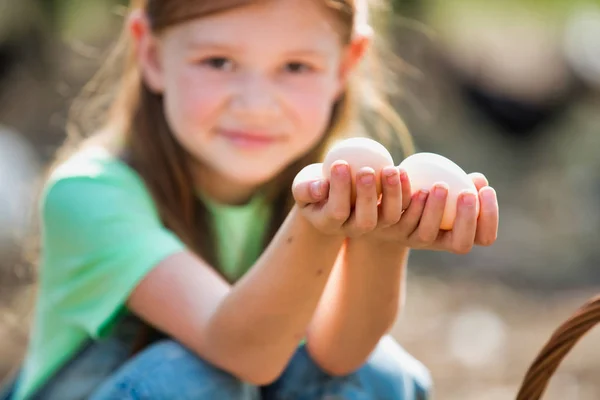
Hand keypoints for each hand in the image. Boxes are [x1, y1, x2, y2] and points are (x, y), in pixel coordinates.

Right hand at [292, 161, 406, 237]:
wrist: (331, 197)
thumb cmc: (312, 187)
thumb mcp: (302, 187)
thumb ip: (306, 189)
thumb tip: (320, 187)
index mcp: (330, 224)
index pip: (337, 211)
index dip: (339, 190)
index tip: (340, 163)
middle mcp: (353, 229)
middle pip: (365, 220)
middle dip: (367, 196)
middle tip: (366, 170)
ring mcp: (374, 225)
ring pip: (389, 217)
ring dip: (393, 194)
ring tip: (390, 169)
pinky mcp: (388, 215)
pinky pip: (403, 207)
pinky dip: (405, 191)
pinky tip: (403, 170)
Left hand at [372, 171, 498, 253]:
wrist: (377, 205)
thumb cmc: (419, 194)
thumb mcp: (441, 189)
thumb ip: (460, 183)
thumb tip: (478, 179)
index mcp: (455, 233)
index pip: (484, 237)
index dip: (490, 217)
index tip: (487, 190)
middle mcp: (435, 241)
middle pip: (461, 244)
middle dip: (468, 219)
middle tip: (467, 194)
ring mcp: (410, 238)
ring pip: (427, 233)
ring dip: (435, 208)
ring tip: (439, 185)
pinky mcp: (386, 229)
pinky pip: (398, 215)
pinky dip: (403, 194)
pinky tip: (406, 173)